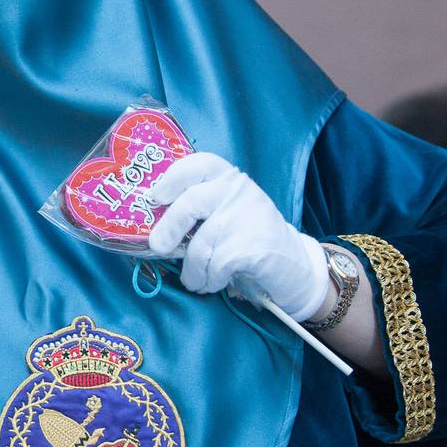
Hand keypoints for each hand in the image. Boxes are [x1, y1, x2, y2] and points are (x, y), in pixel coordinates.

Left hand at [147, 153, 328, 320]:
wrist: (294, 267)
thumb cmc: (247, 238)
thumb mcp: (225, 213)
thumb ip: (196, 209)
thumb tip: (152, 224)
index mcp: (229, 179)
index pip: (199, 164)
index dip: (173, 178)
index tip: (156, 197)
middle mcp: (239, 192)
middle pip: (192, 202)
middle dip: (169, 227)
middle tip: (157, 245)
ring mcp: (248, 218)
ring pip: (200, 246)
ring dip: (192, 270)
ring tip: (196, 278)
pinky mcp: (253, 248)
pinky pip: (214, 268)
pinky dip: (208, 281)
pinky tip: (216, 282)